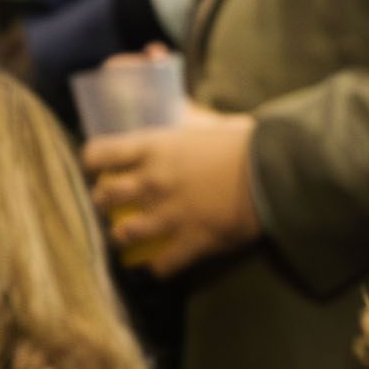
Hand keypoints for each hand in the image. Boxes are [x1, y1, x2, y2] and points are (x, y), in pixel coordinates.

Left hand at [82, 105, 263, 275]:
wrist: (276, 171)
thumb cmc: (246, 142)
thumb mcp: (207, 124)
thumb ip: (186, 119)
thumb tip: (179, 101)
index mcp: (154, 147)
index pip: (98, 153)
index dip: (92, 161)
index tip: (97, 168)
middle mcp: (152, 182)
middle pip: (102, 198)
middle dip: (103, 203)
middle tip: (113, 205)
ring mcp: (168, 215)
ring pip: (123, 235)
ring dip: (123, 237)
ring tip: (130, 237)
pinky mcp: (190, 242)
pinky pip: (160, 265)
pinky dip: (158, 268)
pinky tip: (162, 264)